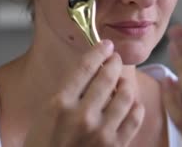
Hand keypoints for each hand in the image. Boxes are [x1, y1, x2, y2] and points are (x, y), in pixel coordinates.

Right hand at [23, 40, 144, 146]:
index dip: (98, 52)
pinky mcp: (116, 146)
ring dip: (126, 84)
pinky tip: (132, 105)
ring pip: (126, 95)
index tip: (105, 46)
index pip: (85, 67)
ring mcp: (101, 133)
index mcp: (60, 105)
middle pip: (108, 77)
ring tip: (123, 83)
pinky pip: (135, 117)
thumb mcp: (45, 116)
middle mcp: (82, 116)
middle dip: (115, 63)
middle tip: (116, 59)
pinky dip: (136, 107)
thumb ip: (67, 94)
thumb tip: (91, 71)